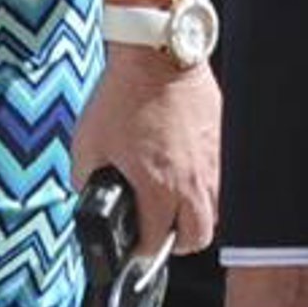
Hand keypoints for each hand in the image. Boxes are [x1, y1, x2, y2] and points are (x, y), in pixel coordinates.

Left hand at [71, 51, 219, 257]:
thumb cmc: (125, 94)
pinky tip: (186, 173)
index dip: (141, 250)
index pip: (156, 241)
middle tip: (158, 229)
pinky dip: (205, 188)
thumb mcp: (88, 141)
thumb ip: (85, 177)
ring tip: (174, 203)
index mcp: (158, 185)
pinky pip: (221, 182)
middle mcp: (192, 181)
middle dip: (175, 242)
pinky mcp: (223, 145)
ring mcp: (213, 164)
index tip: (134, 246)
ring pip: (215, 213)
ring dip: (194, 216)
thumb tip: (86, 192)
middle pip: (196, 238)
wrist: (160, 56)